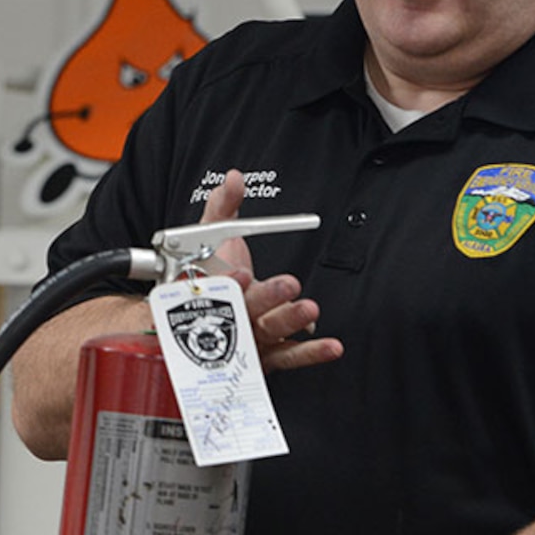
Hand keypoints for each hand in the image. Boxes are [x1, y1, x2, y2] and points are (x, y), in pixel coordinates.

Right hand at [197, 169, 341, 372]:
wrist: (203, 320)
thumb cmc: (207, 275)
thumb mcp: (209, 236)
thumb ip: (222, 207)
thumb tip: (234, 178)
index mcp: (206, 290)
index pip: (212, 289)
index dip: (226, 283)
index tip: (240, 273)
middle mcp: (225, 317)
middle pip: (243, 311)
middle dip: (266, 298)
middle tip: (287, 285)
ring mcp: (246, 339)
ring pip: (268, 332)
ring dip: (289, 320)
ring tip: (309, 309)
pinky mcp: (267, 356)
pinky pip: (289, 356)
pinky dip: (310, 352)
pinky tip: (331, 346)